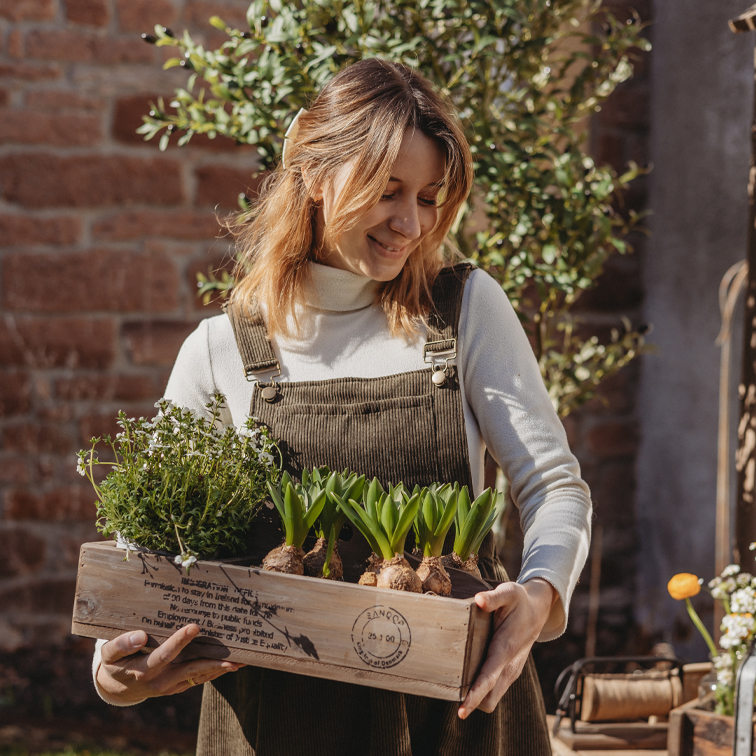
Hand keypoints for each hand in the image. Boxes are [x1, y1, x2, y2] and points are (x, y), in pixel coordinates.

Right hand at [96, 624, 243, 703]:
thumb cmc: (115, 663)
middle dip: (212, 662)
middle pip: (190, 670)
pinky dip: (215, 672)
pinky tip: (231, 664)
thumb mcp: (110, 655)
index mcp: (143, 670)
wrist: (117, 687)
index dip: (180, 641)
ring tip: (241, 660)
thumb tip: (140, 636)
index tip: (195, 626)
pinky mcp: (177, 687)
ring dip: (220, 669)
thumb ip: (122, 645)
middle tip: (232, 656)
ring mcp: (170, 686)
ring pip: (198, 677)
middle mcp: (160, 681)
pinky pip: (199, 680)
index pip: (165, 655)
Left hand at [458, 578, 555, 718]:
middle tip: (449, 692)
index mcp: (506, 649)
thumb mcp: (508, 592)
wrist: (538, 609)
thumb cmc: (520, 600)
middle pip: (489, 698)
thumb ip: (493, 597)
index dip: (475, 695)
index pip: (489, 678)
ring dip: (476, 698)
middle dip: (472, 701)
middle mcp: (510, 666)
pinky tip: (467, 678)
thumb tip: (479, 600)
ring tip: (455, 687)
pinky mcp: (509, 671)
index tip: (462, 711)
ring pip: (492, 698)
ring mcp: (511, 671)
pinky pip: (494, 690)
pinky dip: (481, 691)